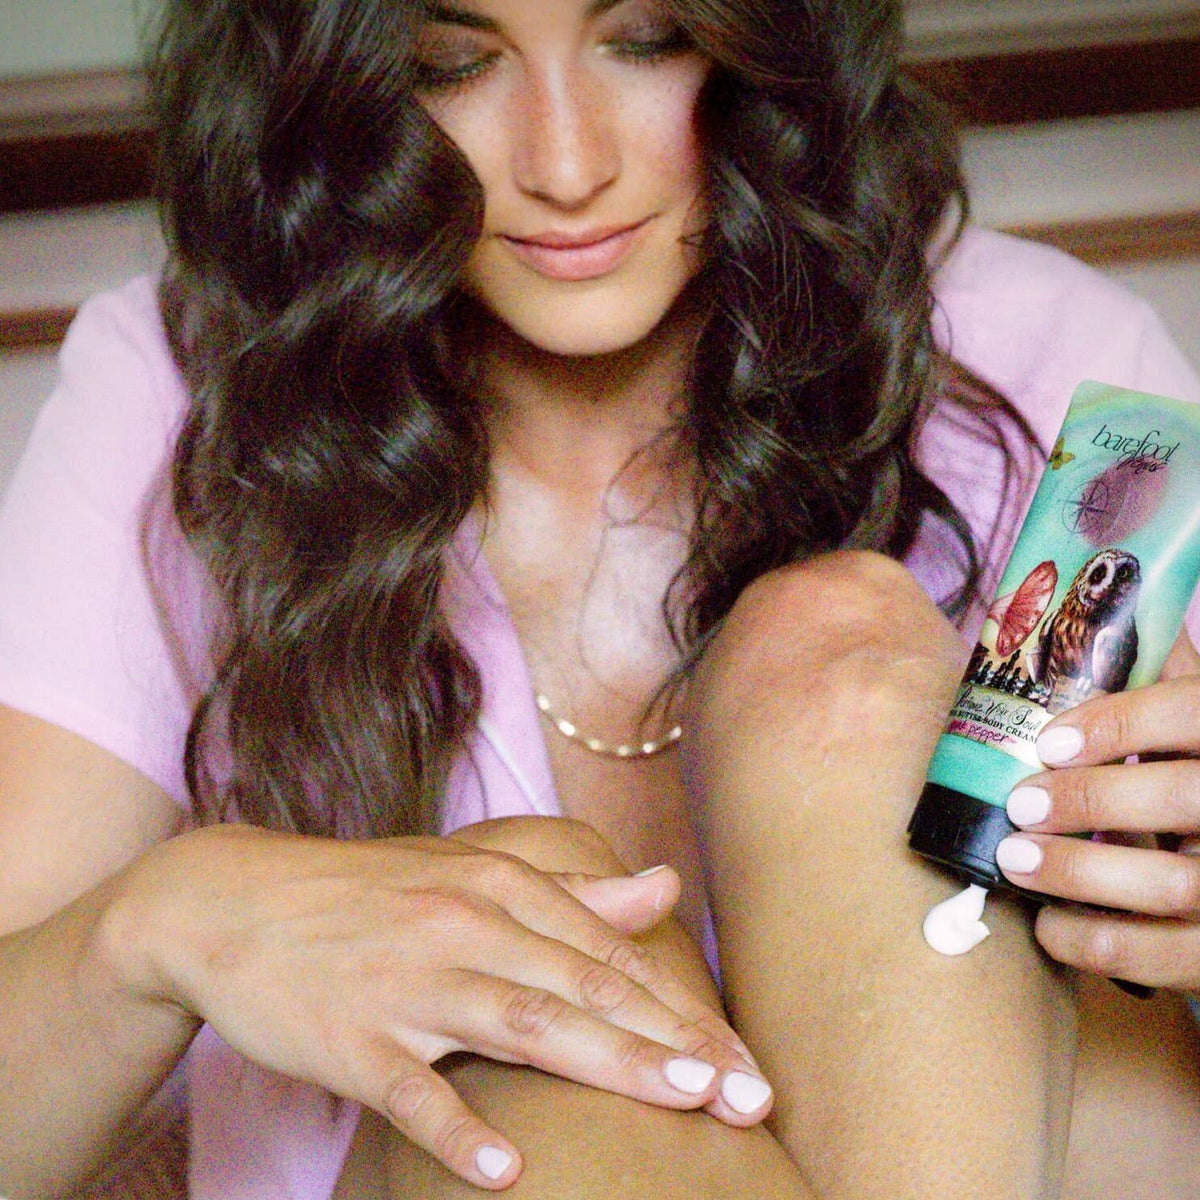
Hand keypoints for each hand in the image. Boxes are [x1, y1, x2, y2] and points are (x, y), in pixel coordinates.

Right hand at [96, 823, 768, 1188]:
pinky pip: (409, 1088)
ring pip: (519, 1022)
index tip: (745, 1061)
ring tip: (681, 1102)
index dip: (683, 1008)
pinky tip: (506, 1168)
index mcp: (498, 886)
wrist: (234, 900)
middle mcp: (464, 924)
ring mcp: (407, 979)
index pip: (610, 954)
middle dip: (673, 1043)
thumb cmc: (368, 892)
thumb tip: (663, 887)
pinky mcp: (350, 1035)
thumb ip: (570, 888)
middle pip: (583, 987)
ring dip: (606, 1061)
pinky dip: (456, 1126)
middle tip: (747, 1095)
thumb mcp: (470, 872)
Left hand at [994, 630, 1199, 993]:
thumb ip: (1162, 675)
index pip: (1194, 711)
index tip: (1048, 740)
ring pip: (1177, 886)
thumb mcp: (1198, 722)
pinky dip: (1099, 946)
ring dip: (1081, 875)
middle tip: (1021, 804)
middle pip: (1185, 798)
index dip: (1121, 721)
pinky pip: (1169, 959)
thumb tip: (1081, 608)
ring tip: (1014, 860)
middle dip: (1092, 801)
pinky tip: (1048, 927)